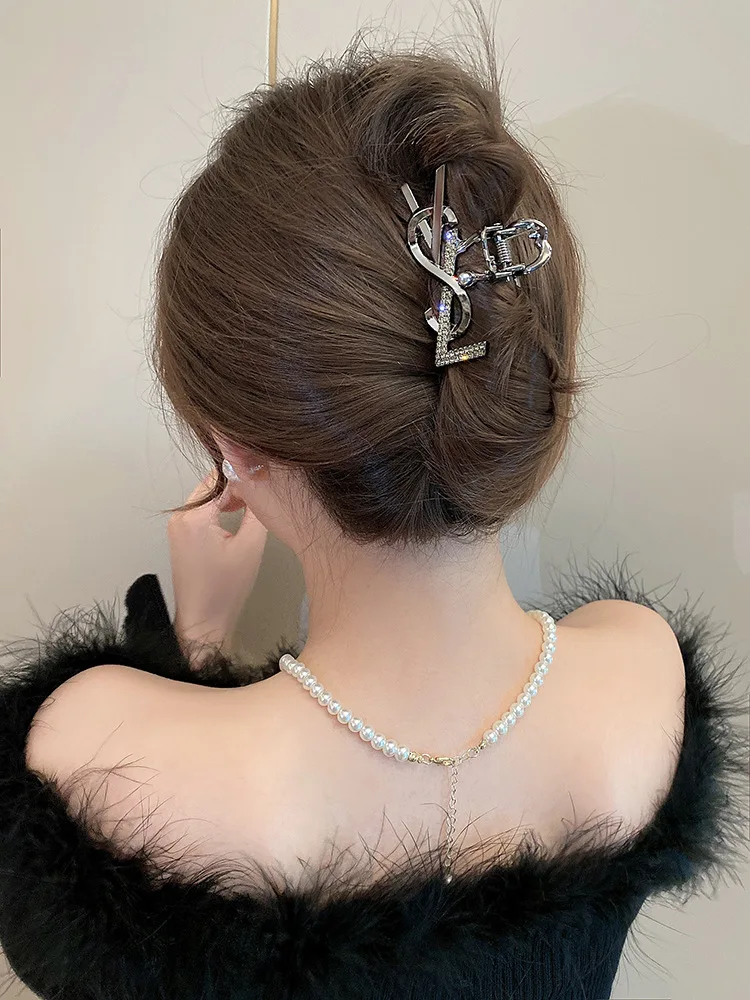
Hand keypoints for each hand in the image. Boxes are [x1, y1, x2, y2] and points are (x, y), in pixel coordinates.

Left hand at [168, 471, 267, 666]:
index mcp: (194, 515)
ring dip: (229, 498)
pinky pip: (202, 511)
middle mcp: (180, 515)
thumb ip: (256, 509)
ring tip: (253, 507)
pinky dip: (219, 509)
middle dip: (238, 487)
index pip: (222, 478)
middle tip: (263, 495)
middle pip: (213, 485)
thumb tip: (259, 485)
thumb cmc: (226, 589)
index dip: (246, 476)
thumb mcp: (251, 545)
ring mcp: (177, 525)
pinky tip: (237, 516)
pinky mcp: (180, 534)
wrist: (203, 620)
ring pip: (208, 497)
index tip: (266, 479)